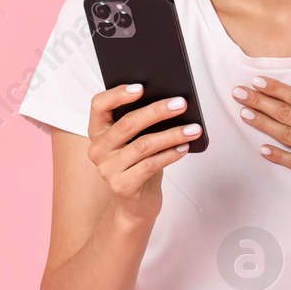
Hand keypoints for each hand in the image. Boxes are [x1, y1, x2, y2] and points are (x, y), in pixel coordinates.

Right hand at [86, 84, 201, 224]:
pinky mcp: (122, 186)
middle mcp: (98, 149)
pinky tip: (184, 147)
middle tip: (181, 104)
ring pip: (144, 145)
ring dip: (172, 134)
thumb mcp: (136, 140)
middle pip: (128, 124)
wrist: (136, 202)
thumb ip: (142, 122)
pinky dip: (170, 154)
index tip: (142, 87)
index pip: (99, 105)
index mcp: (97, 131)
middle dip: (157, 111)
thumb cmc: (139, 164)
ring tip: (193, 129)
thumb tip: (171, 102)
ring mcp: (108, 169)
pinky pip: (151, 165)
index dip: (118, 94)